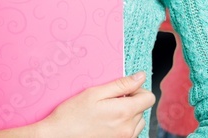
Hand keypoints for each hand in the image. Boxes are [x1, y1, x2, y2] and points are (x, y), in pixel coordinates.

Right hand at [0, 72, 152, 137]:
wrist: (58, 136)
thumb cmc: (72, 114)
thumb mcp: (95, 93)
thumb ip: (121, 85)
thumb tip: (141, 76)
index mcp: (124, 112)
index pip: (149, 98)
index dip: (138, 90)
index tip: (124, 90)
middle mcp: (127, 129)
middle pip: (143, 109)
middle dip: (131, 101)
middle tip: (111, 100)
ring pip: (137, 122)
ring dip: (128, 114)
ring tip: (108, 112)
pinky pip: (130, 132)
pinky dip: (123, 125)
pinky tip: (106, 122)